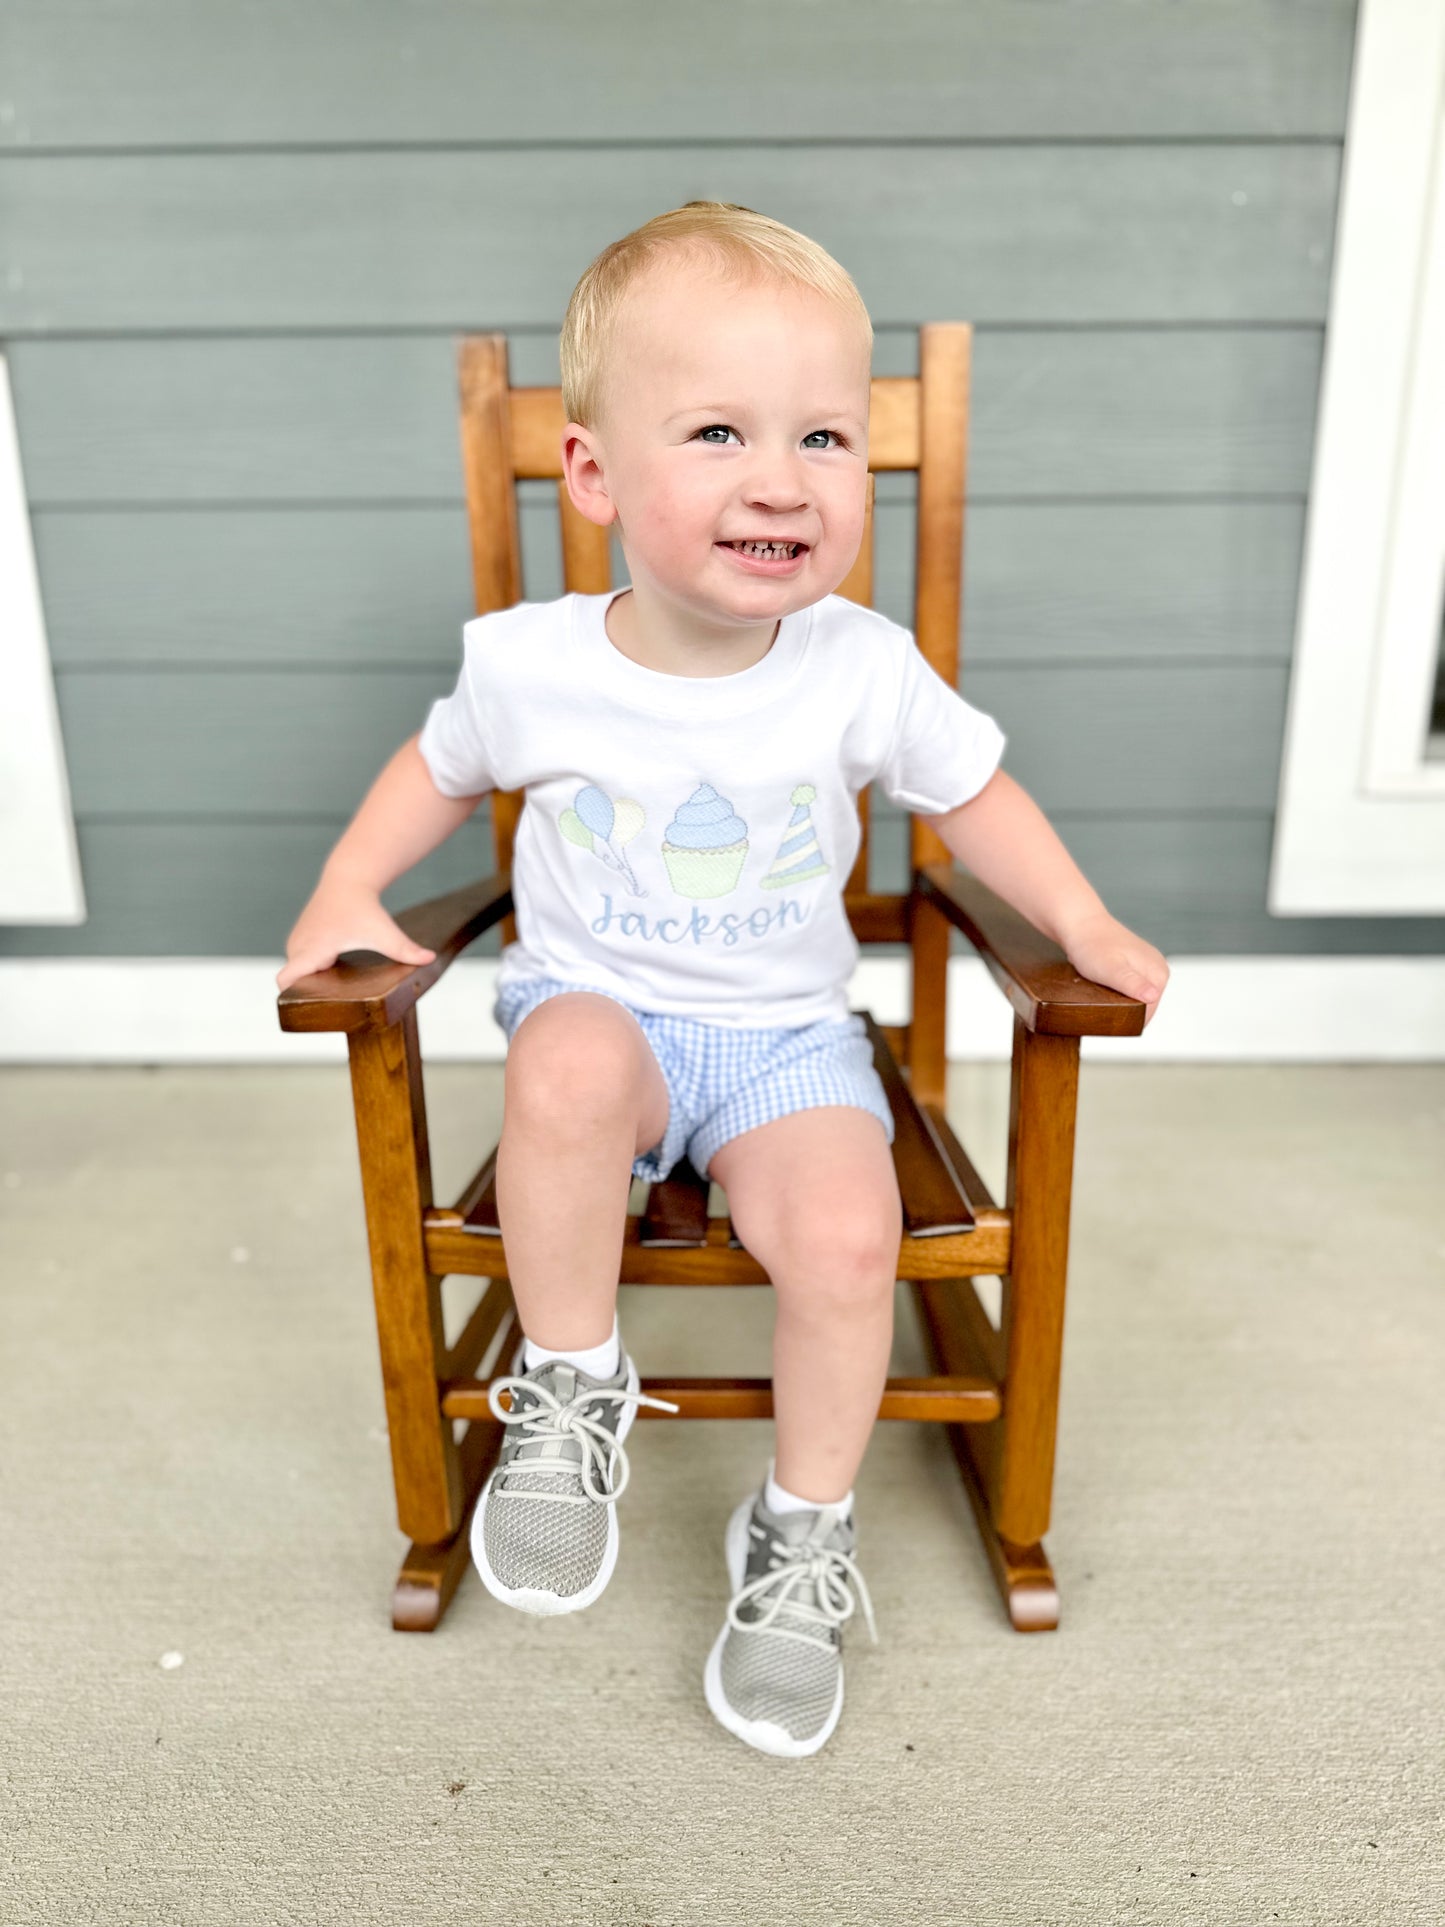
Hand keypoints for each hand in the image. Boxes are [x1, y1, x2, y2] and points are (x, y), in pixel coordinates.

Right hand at [276, 875, 436, 991]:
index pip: (285, 979)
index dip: (293, 994)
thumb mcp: (384, 932)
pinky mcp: (299, 937)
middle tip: (334, 998)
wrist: (348, 879)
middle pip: (294, 981)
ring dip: (312, 977)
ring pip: (298, 970)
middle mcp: (299, 945)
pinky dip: (312, 966)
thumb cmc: (363, 906)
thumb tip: (429, 959)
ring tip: (335, 982)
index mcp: (313, 949)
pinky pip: (300, 960)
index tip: (314, 1000)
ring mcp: (296, 940)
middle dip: (310, 989)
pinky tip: (333, 968)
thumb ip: (405, 950)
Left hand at [1058, 909, 1169, 1027]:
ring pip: (1135, 996)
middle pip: (1143, 1005)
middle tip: (1100, 998)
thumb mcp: (1111, 970)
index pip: (1148, 1012)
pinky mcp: (1135, 963)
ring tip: (1101, 989)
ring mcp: (1147, 965)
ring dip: (1118, 998)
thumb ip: (1132, 984)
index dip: (1126, 1017)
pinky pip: (1128, 985)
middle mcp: (1158, 969)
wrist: (1078, 923)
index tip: (1106, 1011)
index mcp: (1158, 973)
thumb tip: (1152, 996)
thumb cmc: (1092, 945)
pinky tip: (1103, 983)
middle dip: (1123, 1007)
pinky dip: (1115, 988)